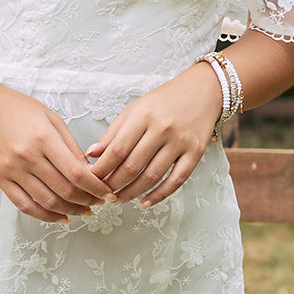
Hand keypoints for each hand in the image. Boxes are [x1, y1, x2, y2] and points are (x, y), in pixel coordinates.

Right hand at [0, 86, 112, 223]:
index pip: (76, 173)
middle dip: (87, 201)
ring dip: (70, 211)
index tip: (107, 194)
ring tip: (84, 211)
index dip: (95, 188)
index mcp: (43, 138)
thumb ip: (71, 146)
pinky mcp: (0, 179)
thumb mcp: (52, 119)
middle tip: (99, 203)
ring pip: (47, 202)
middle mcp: (27, 157)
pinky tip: (61, 217)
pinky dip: (45, 216)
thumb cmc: (19, 108)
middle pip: (64, 190)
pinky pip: (25, 205)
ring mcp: (11, 170)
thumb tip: (89, 172)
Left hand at [84, 63, 222, 209]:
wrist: (203, 90)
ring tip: (118, 199)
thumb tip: (92, 154)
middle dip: (113, 184)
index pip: (117, 149)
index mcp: (143, 115)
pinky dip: (159, 196)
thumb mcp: (136, 108)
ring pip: (152, 176)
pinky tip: (145, 204)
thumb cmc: (165, 100)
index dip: (102, 168)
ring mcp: (180, 142)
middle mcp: (162, 128)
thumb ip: (114, 132)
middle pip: (132, 166)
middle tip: (102, 192)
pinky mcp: (195, 153)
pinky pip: (176, 181)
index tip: (90, 179)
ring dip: (131, 193)